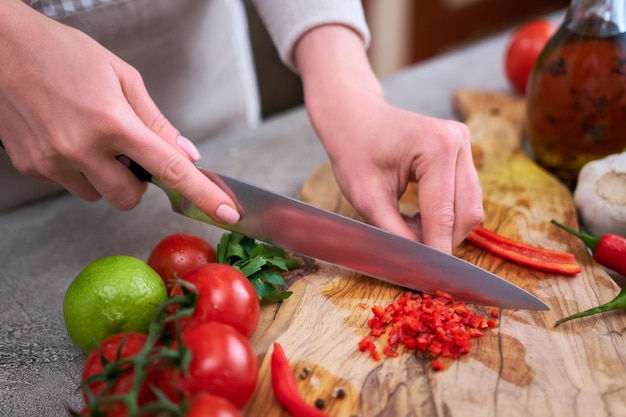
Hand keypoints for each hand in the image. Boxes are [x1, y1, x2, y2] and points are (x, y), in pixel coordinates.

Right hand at [0, 1, 239, 223]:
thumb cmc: (62, 53)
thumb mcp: (122, 77)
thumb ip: (157, 122)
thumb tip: (187, 155)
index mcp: (112, 122)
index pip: (169, 169)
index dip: (202, 195)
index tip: (225, 212)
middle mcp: (81, 148)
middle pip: (130, 198)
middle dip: (138, 182)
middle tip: (128, 151)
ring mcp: (53, 162)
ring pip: (99, 196)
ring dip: (107, 177)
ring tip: (92, 138)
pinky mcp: (32, 168)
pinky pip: (70, 185)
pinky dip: (80, 171)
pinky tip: (68, 138)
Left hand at [295, 25, 482, 252]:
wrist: (355, 118)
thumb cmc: (354, 151)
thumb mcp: (367, 199)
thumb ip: (394, 234)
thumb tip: (418, 266)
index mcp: (436, 147)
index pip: (443, 215)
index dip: (435, 251)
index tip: (428, 283)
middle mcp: (459, 141)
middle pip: (466, 213)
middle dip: (442, 241)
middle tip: (411, 256)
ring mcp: (465, 144)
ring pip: (470, 207)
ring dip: (444, 229)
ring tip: (408, 231)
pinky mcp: (463, 152)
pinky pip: (465, 196)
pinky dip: (445, 215)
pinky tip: (417, 217)